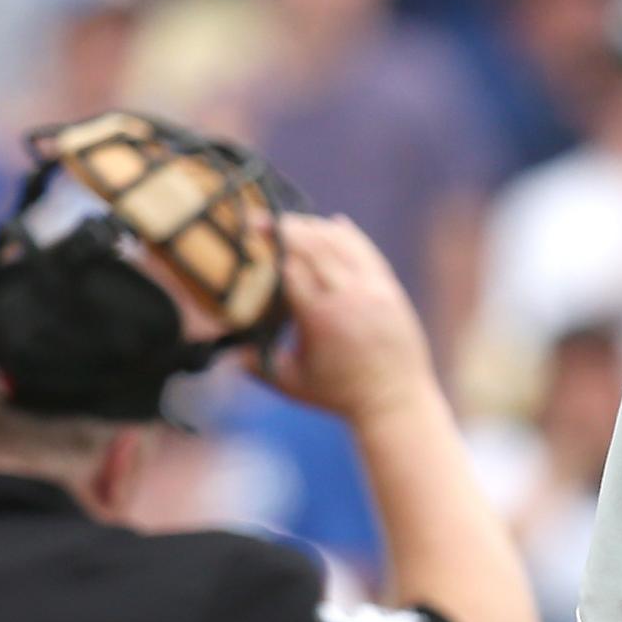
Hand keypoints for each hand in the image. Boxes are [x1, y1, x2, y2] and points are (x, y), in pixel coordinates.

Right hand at [264, 214, 438, 426]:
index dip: (267, 249)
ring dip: (313, 227)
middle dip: (284, 229)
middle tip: (260, 220)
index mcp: (319, 317)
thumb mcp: (292, 384)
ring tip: (291, 223)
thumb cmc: (339, 396)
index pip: (289, 267)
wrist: (395, 401)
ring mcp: (372, 288)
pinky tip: (331, 223)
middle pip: (312, 245)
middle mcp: (347, 295)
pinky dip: (347, 235)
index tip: (248, 238)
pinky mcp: (389, 288)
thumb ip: (257, 366)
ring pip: (339, 242)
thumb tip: (227, 350)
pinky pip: (366, 250)